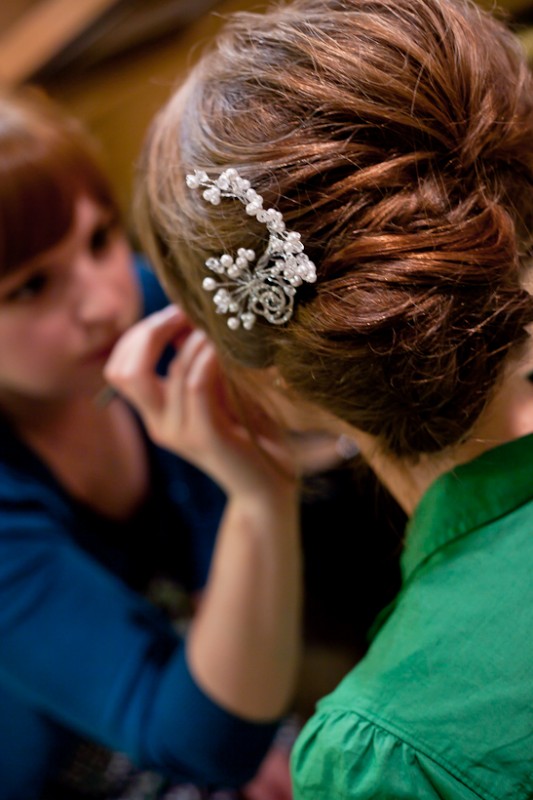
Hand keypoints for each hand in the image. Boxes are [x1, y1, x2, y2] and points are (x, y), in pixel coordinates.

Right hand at [104, 305, 297, 498]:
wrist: (268, 483)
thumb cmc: (248, 431)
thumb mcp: (218, 389)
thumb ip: (195, 361)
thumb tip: (184, 318)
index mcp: (155, 413)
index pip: (120, 368)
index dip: (139, 334)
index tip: (174, 313)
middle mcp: (159, 424)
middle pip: (126, 371)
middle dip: (150, 332)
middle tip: (183, 314)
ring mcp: (180, 433)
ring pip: (173, 372)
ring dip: (196, 340)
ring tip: (217, 327)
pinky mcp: (206, 437)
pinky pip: (196, 386)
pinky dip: (208, 359)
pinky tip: (224, 348)